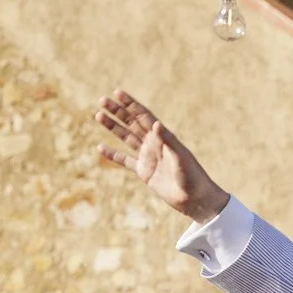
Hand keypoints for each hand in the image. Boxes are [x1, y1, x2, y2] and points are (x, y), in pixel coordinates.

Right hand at [95, 90, 229, 222]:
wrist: (194, 198)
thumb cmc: (192, 175)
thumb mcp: (180, 156)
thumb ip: (167, 140)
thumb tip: (155, 123)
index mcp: (163, 137)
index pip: (143, 116)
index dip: (130, 104)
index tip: (117, 93)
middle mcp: (154, 144)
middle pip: (132, 123)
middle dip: (117, 112)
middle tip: (102, 100)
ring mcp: (148, 157)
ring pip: (126, 138)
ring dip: (113, 127)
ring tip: (98, 115)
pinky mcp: (144, 172)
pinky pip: (125, 161)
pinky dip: (113, 154)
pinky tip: (100, 147)